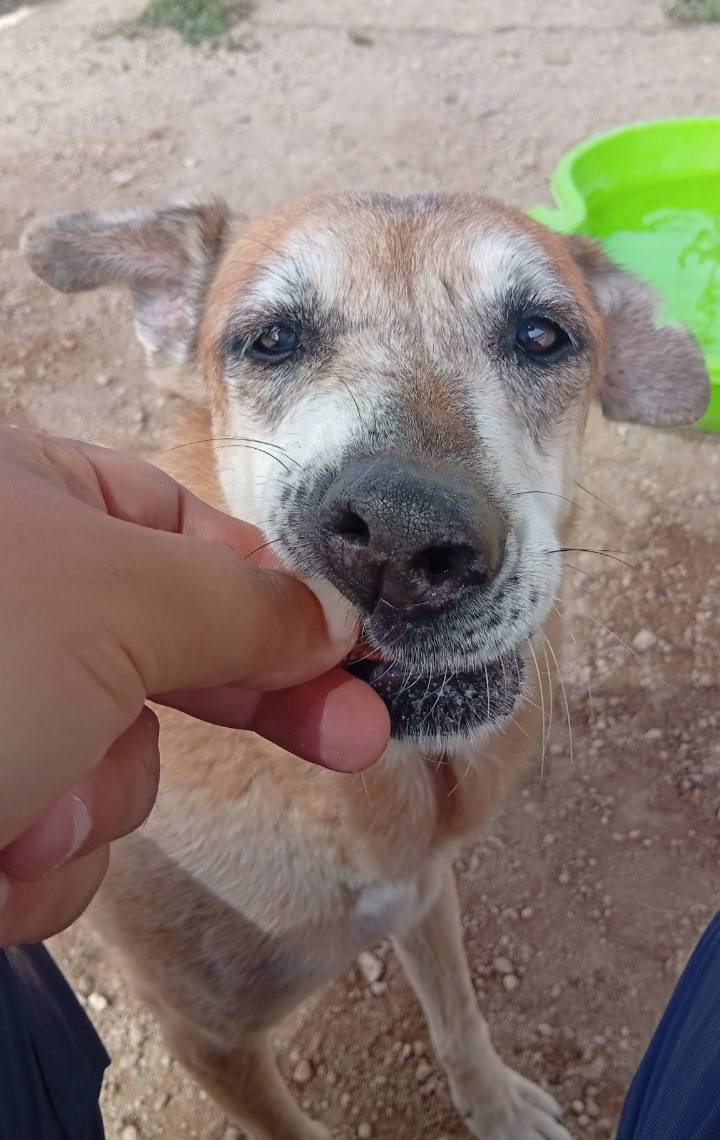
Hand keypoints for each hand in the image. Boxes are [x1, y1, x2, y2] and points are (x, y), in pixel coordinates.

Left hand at [0, 428, 389, 945]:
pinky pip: (52, 847)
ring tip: (16, 810)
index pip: (185, 534)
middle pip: (165, 654)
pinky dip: (33, 867)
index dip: (278, 595)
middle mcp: (1, 604)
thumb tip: (334, 617)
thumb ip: (242, 601)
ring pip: (109, 768)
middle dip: (232, 710)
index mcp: (19, 502)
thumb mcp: (112, 600)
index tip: (356, 655)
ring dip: (86, 804)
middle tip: (357, 742)